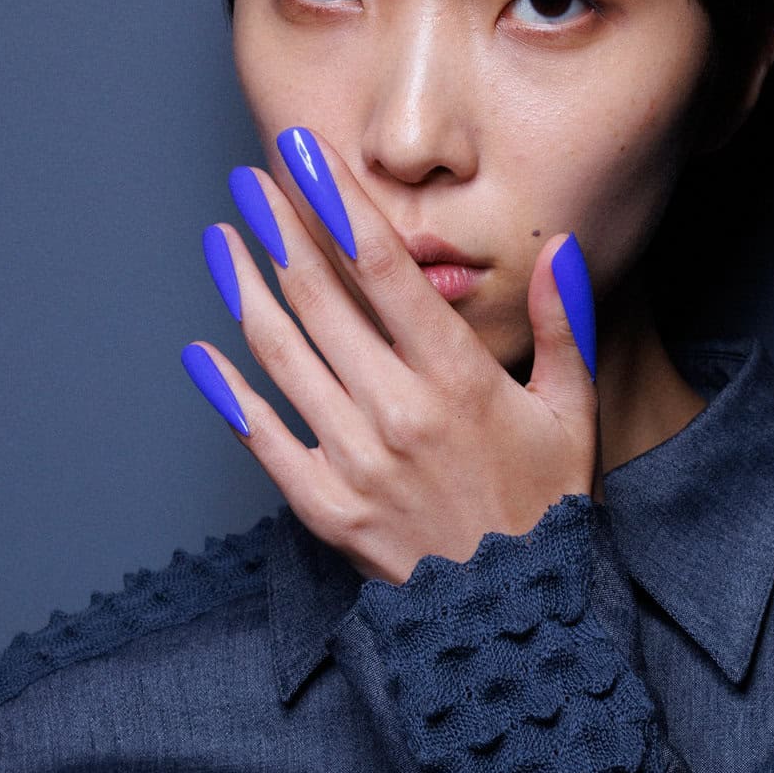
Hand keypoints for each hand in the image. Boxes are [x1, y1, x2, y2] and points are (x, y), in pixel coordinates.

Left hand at [182, 127, 598, 585]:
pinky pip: (263, 440)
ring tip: (223, 239)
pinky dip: (227, 393)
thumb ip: (563, 328)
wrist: (517, 619)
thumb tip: (558, 250)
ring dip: (245, 289)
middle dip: (279, 227)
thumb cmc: (548, 511)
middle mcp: (400, 413)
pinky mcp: (328, 510)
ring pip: (284, 356)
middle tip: (250, 178)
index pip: (385, 269)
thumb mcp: (573, 415)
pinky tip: (200, 351)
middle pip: (322, 298)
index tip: (302, 153)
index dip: (336, 202)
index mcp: (460, 380)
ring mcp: (357, 463)